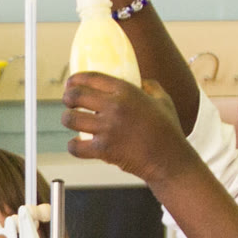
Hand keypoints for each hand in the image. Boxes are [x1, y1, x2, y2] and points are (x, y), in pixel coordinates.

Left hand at [62, 75, 192, 180]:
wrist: (170, 160)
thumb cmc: (168, 130)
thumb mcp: (163, 100)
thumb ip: (150, 86)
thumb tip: (140, 80)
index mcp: (126, 91)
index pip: (91, 78)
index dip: (75, 79)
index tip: (71, 84)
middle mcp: (114, 107)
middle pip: (76, 96)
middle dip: (67, 98)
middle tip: (69, 102)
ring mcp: (107, 129)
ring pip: (71, 119)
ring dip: (67, 119)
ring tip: (70, 121)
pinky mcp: (103, 150)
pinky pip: (75, 146)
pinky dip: (73, 146)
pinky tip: (76, 144)